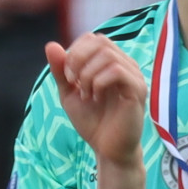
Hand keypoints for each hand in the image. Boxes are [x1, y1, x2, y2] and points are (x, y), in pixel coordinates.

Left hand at [46, 31, 146, 161]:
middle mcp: (126, 65)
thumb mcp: (69, 93)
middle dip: (78, 59)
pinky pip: (117, 71)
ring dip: (88, 74)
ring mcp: (134, 76)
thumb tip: (50, 45)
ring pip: (108, 55)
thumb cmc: (93, 121)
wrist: (108, 149)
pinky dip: (99, 82)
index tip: (68, 77)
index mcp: (112, 62)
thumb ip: (61, 70)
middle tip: (73, 82)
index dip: (75, 52)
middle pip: (100, 42)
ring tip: (86, 94)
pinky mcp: (138, 90)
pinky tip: (95, 98)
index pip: (92, 39)